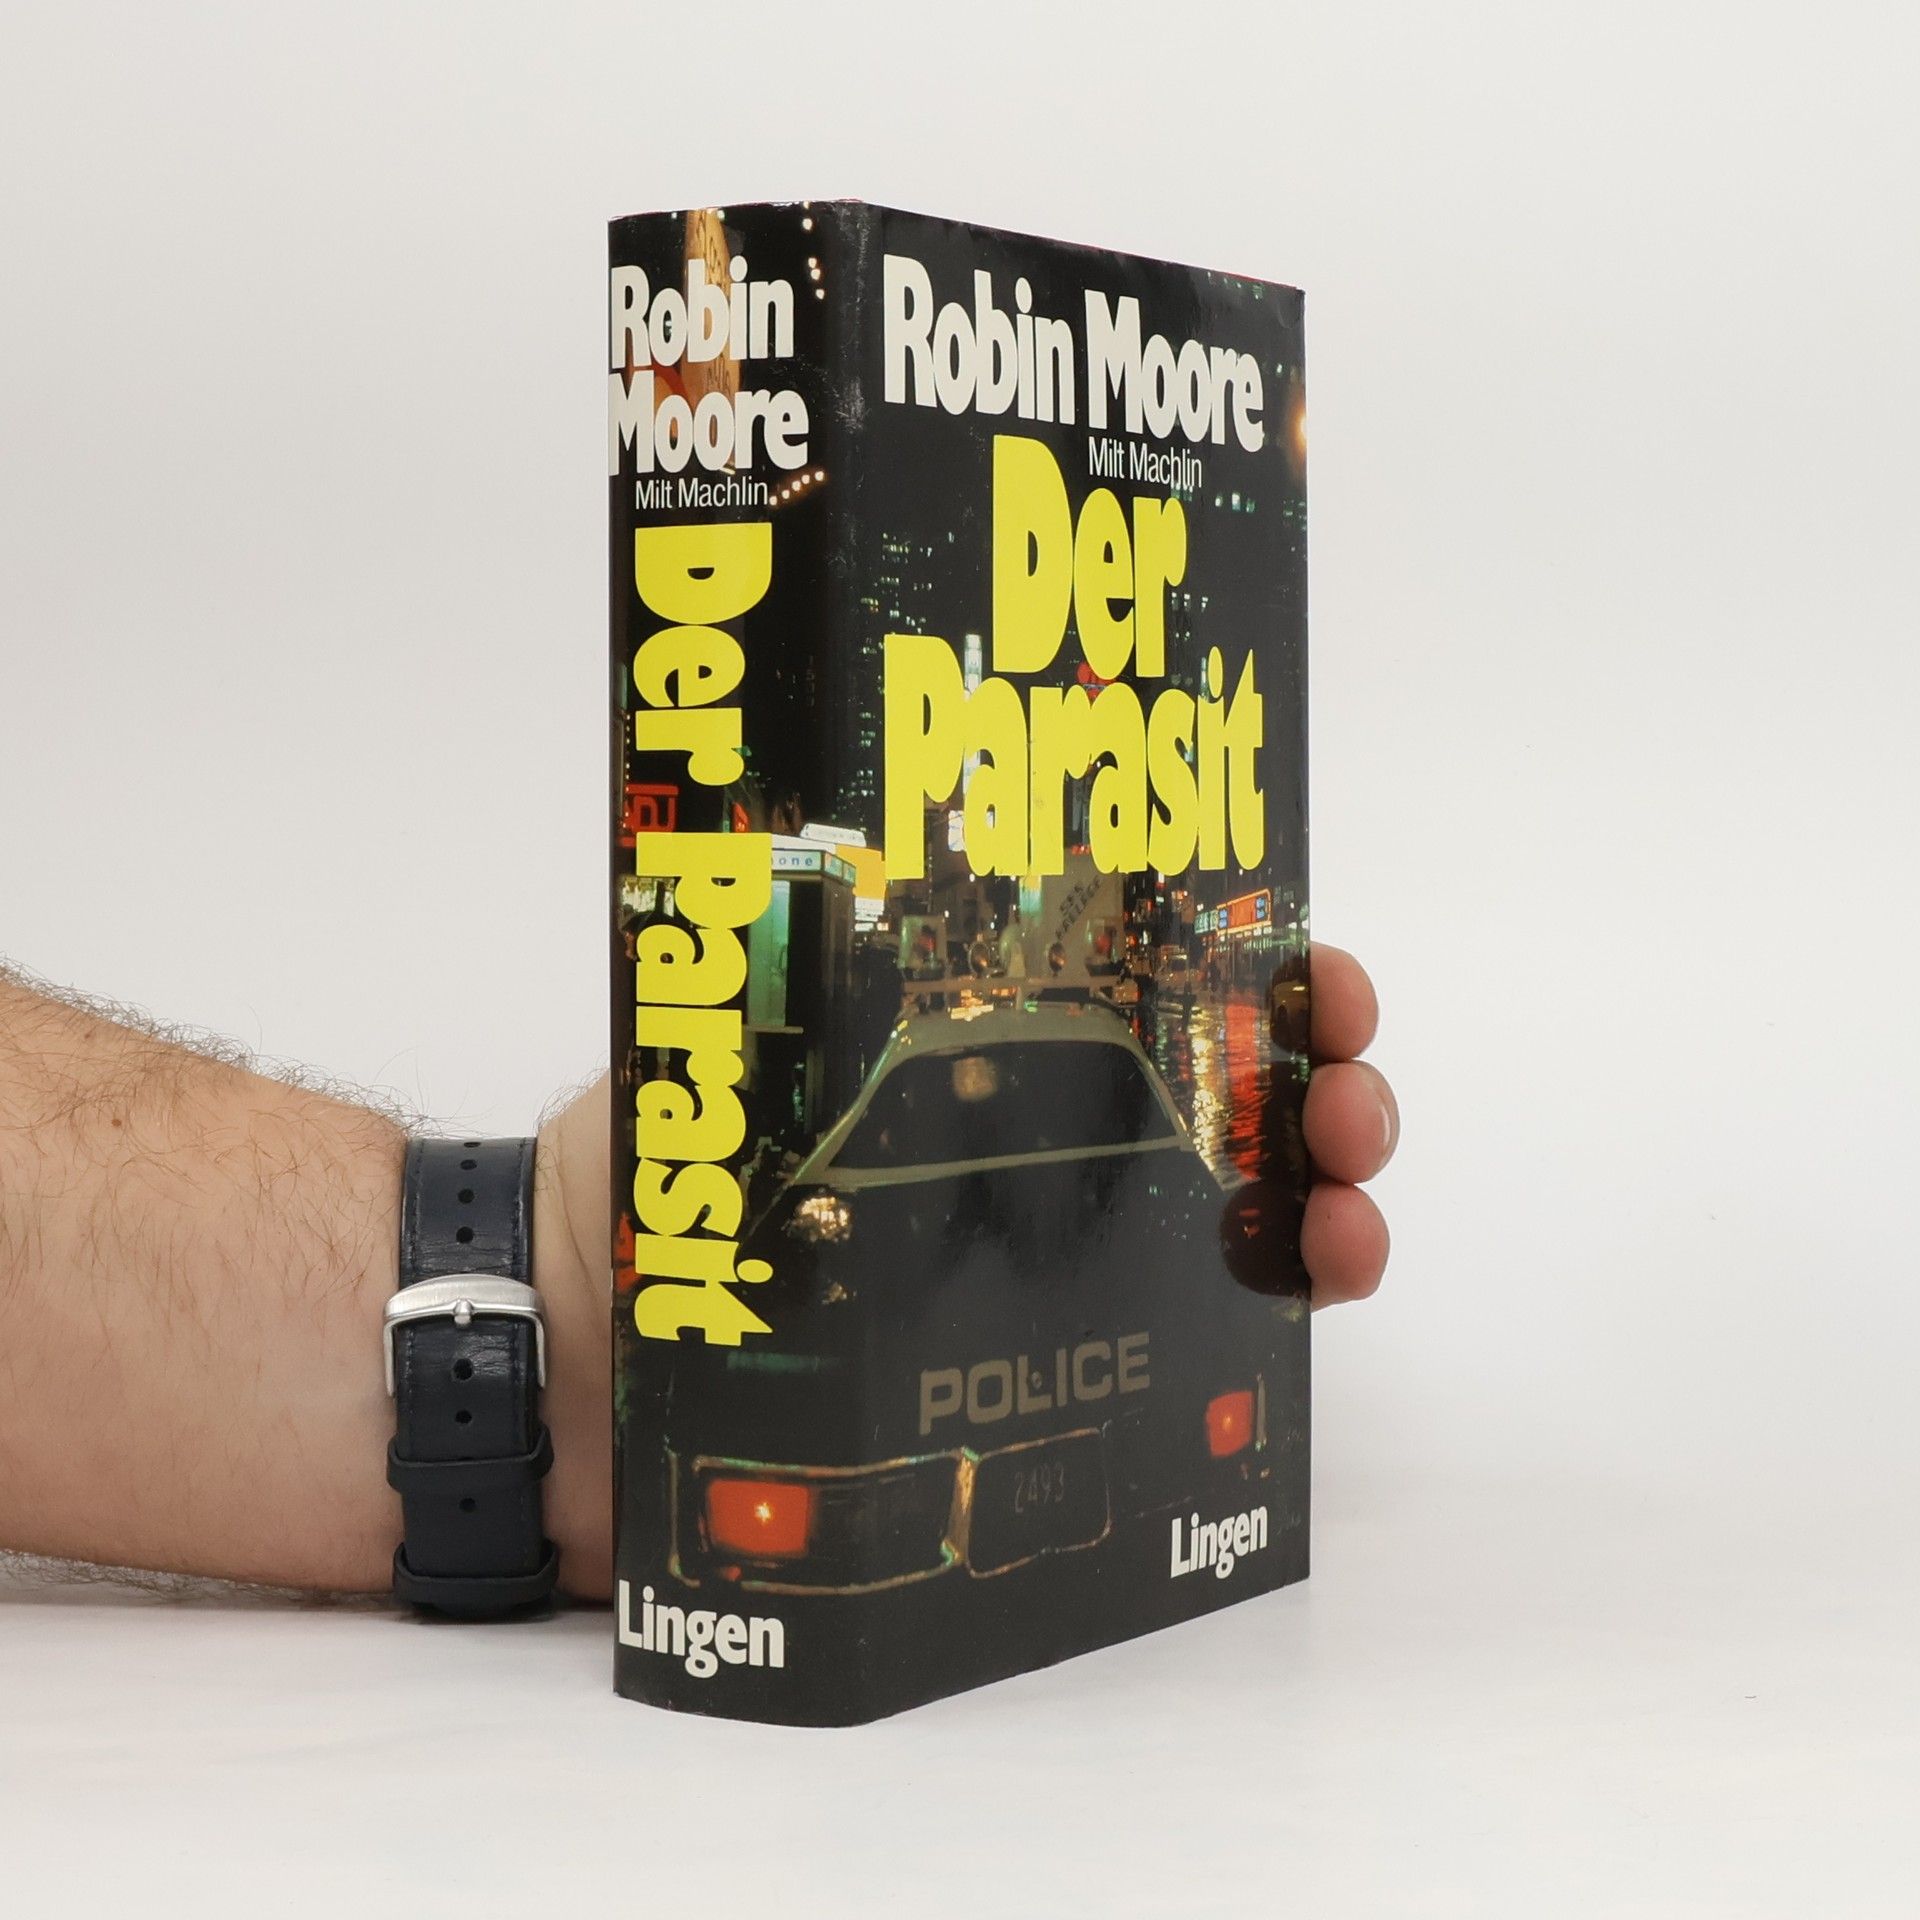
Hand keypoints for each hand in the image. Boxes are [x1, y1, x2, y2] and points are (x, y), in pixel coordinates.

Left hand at [533, 943, 1395, 1596]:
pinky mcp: (1042, 1370)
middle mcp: (1027, 1141)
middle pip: (1213, 1093)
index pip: (1136, 982)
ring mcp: (1047, 1259)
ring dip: (1322, 1192)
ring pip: (1227, 1211)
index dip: (1245, 967)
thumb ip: (800, 967)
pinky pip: (1186, 1337)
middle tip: (1344, 1094)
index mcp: (965, 1044)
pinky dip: (1272, 1311)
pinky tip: (1310, 1293)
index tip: (1307, 970)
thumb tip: (879, 851)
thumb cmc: (638, 1178)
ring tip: (1347, 1206)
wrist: (568, 1364)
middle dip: (1311, 1077)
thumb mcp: (719, 1042)